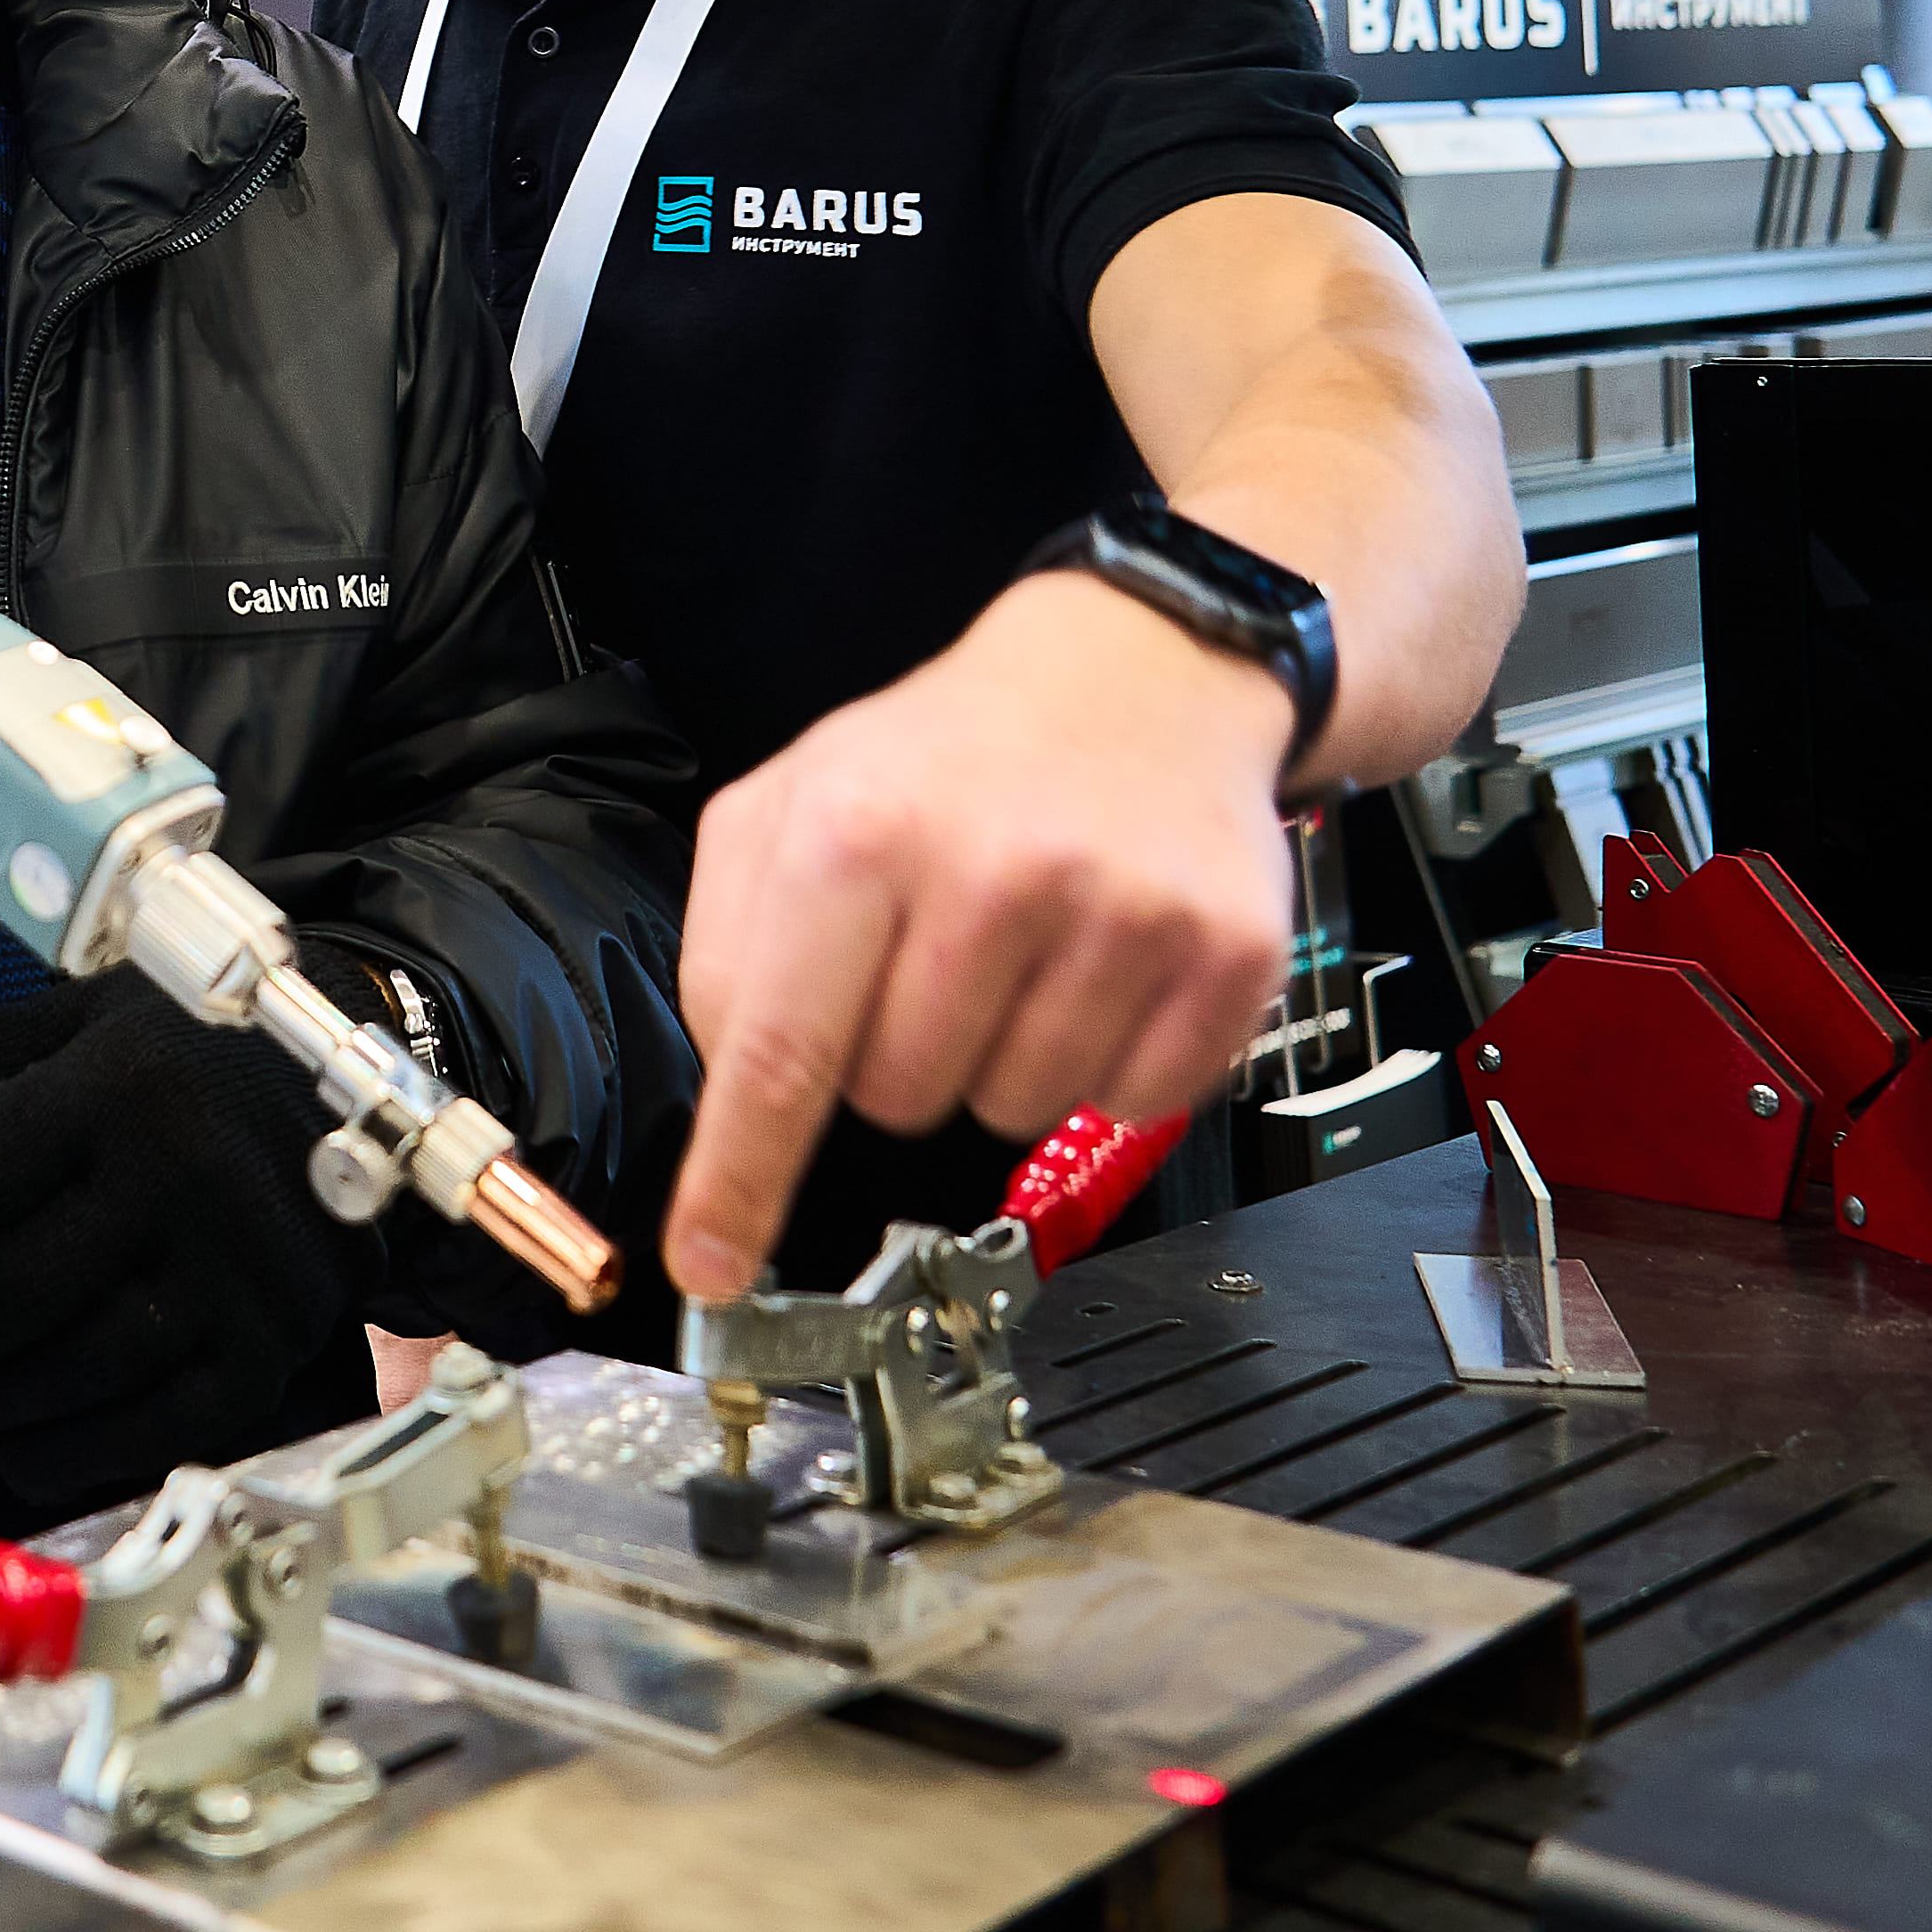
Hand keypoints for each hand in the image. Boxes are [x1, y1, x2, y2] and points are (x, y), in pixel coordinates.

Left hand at [0, 974, 374, 1513]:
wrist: (359, 1087)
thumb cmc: (186, 1054)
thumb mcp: (79, 1019)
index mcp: (116, 1082)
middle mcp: (185, 1171)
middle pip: (16, 1290)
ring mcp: (243, 1265)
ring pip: (83, 1366)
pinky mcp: (285, 1338)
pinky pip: (167, 1421)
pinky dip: (78, 1452)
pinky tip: (19, 1451)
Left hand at [663, 571, 1293, 1302]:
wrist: (1140, 669)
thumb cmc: (953, 754)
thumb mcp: (793, 800)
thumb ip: (730, 943)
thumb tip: (727, 1093)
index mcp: (858, 831)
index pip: (777, 1054)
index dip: (738, 1179)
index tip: (708, 1263)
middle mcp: (993, 873)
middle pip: (895, 1099)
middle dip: (894, 1052)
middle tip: (929, 954)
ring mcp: (1120, 916)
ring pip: (1011, 1112)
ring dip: (1000, 1057)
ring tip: (1018, 947)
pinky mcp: (1224, 956)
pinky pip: (1129, 1102)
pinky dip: (1102, 1058)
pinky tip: (1097, 963)